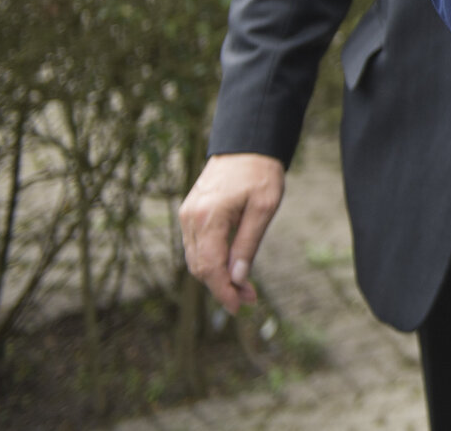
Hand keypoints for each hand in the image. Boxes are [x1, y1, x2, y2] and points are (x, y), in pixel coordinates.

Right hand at [178, 152, 285, 313]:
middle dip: (222, 287)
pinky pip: (195, 246)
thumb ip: (248, 243)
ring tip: (243, 285)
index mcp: (209, 217)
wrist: (246, 144)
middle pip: (199, 267)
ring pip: (194, 259)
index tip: (240, 306)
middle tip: (248, 298)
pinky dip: (209, 260)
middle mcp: (191, 218)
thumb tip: (238, 277)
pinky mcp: (189, 212)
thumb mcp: (264, 208)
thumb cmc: (261, 172)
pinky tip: (229, 266)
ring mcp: (187, 215)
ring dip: (215, 276)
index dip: (224, 291)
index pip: (210, 267)